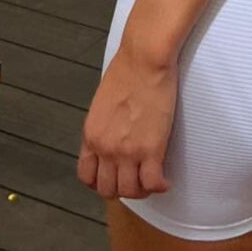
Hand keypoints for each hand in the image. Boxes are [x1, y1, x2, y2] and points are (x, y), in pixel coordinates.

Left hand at [77, 42, 178, 199]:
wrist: (144, 59)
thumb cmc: (127, 70)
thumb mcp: (103, 103)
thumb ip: (104, 126)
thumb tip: (113, 136)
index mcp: (91, 135)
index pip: (86, 176)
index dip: (100, 182)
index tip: (114, 178)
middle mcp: (105, 147)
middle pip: (108, 190)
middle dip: (122, 189)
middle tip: (136, 180)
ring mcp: (127, 151)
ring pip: (130, 192)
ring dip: (142, 190)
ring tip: (151, 179)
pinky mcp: (151, 149)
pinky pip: (153, 183)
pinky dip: (160, 186)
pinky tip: (165, 180)